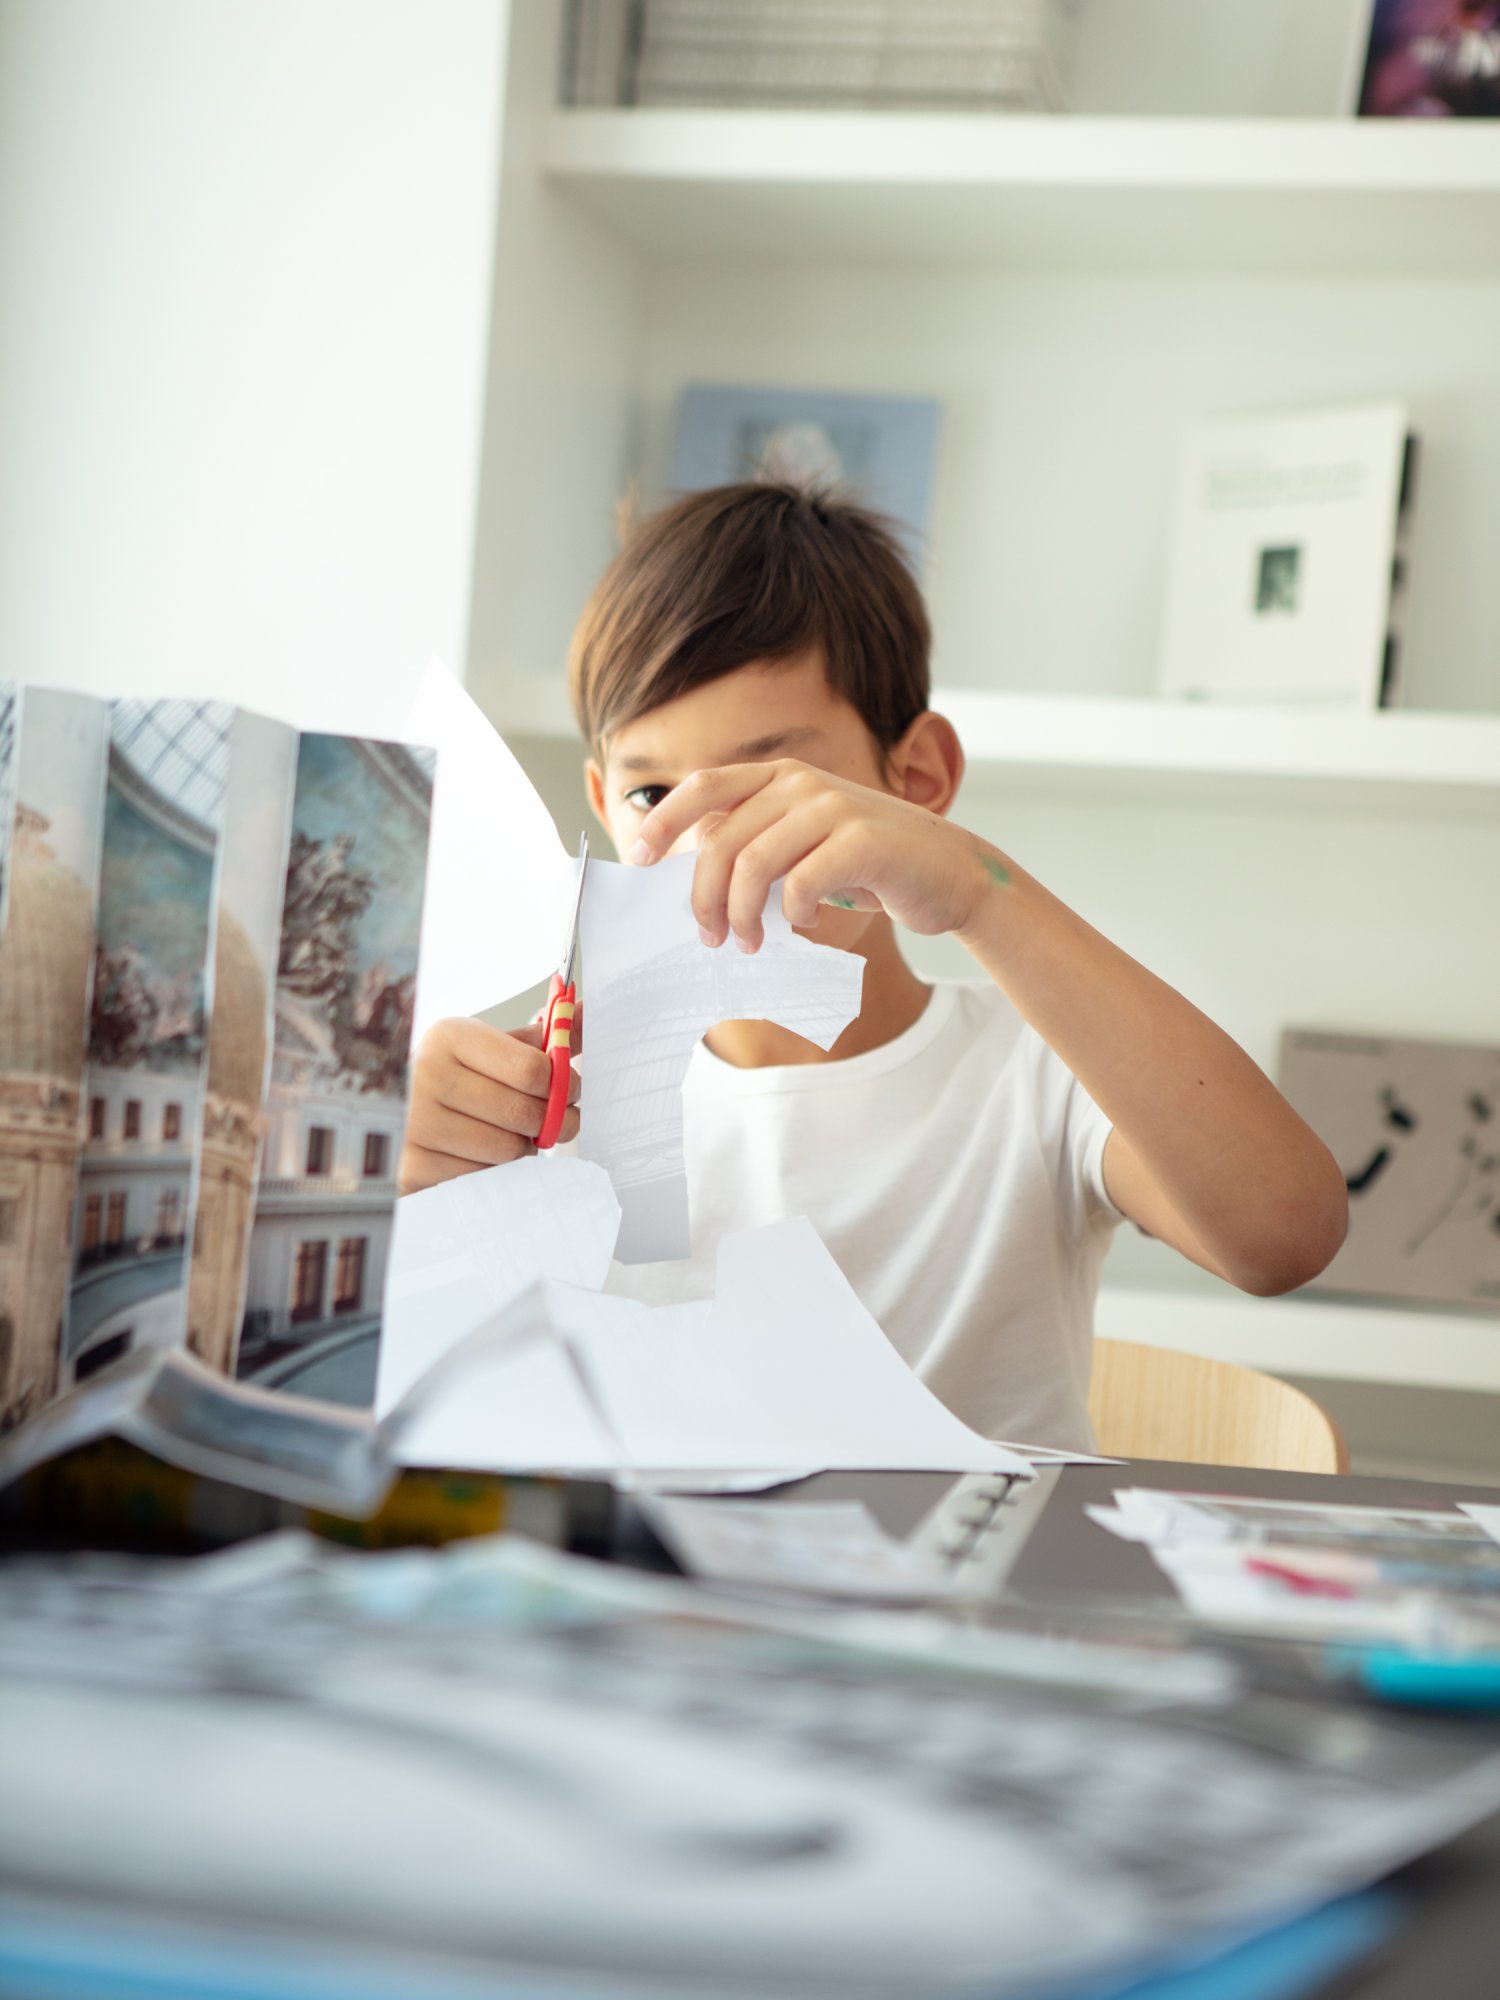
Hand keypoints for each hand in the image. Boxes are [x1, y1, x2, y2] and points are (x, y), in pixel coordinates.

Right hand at [398, 1016, 580, 1194]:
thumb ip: (541, 1038)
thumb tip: (585, 1013)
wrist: (397, 1112)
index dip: (562, 1084)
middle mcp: (427, 1075)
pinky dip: (495, 1171)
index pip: (531, 1068)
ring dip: (522, 1148)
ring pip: (506, 1150)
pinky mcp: (412, 1166)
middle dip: (552, 1121)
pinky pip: (483, 1177)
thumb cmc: (456, 1077)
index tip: (569, 1090)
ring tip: (513, 1134)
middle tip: (556, 1121)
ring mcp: (415, 1123)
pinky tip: (484, 1154)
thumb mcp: (491, 1047)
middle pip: (522, 1113)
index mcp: (450, 1037)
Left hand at [626, 759, 1000, 951]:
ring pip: (753, 864)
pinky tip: (803, 924)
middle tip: (710, 937)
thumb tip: (698, 889)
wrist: (952, 873)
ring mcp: (833, 806)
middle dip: (704, 897)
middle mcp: (802, 783)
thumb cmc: (870, 869)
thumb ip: (760, 849)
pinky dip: (793, 914)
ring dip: (742, 915)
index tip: (639, 859)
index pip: (705, 786)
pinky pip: (801, 884)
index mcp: (781, 777)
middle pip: (721, 840)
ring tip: (749, 943)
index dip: (665, 820)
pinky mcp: (863, 839)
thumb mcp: (806, 848)